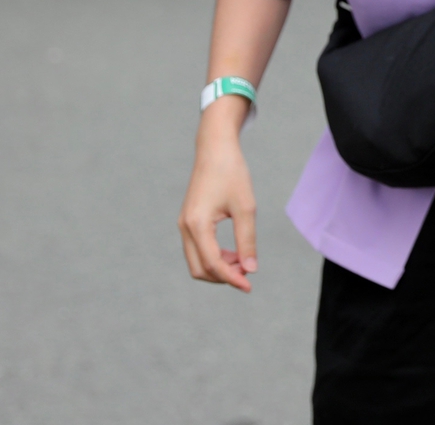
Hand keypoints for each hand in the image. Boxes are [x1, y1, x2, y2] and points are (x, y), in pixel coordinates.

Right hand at [179, 109, 257, 291]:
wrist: (215, 148)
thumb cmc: (231, 173)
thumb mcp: (245, 207)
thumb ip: (247, 240)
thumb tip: (251, 269)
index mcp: (197, 225)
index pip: (213, 264)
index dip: (232, 278)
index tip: (250, 285)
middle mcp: (185, 227)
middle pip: (199, 269)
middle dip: (223, 276)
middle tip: (248, 272)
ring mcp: (184, 225)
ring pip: (197, 261)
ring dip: (218, 268)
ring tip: (243, 261)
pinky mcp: (188, 221)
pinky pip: (197, 249)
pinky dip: (214, 257)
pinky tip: (233, 252)